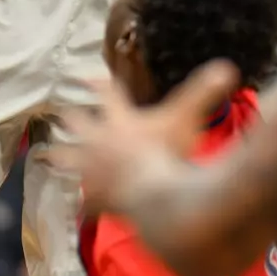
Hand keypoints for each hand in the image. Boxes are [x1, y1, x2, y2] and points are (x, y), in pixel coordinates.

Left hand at [61, 61, 237, 215]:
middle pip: (79, 125)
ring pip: (71, 161)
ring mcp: (95, 171)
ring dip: (62, 157)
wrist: (147, 194)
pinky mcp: (98, 197)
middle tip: (60, 112)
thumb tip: (228, 67)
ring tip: (48, 155)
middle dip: (71, 118)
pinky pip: (88, 200)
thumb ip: (204, 92)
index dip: (100, 85)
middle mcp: (101, 142)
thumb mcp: (187, 116)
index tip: (87, 76)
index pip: (108, 95)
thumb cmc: (166, 153)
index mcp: (120, 120)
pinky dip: (86, 203)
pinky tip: (82, 208)